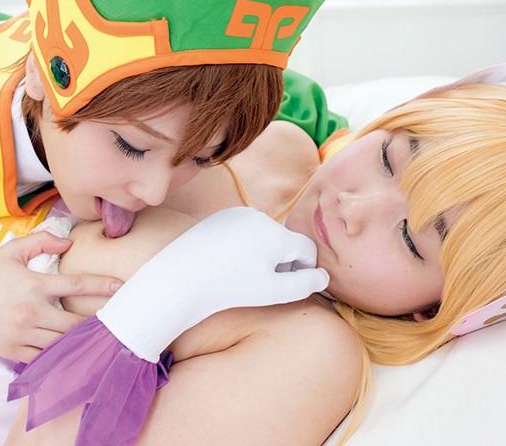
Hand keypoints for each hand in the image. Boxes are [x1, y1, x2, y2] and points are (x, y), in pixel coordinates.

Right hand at [0, 231, 121, 362]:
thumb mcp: (10, 252)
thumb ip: (40, 241)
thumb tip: (68, 244)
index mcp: (34, 285)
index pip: (76, 285)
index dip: (102, 286)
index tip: (121, 287)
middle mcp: (31, 312)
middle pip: (76, 322)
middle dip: (98, 321)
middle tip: (116, 319)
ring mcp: (23, 335)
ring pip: (63, 343)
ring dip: (82, 340)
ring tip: (100, 335)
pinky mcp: (15, 353)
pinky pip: (46, 358)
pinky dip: (60, 354)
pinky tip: (73, 350)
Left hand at [97, 207, 328, 361]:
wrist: (181, 279)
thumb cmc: (229, 289)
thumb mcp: (273, 293)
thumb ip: (305, 284)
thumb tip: (324, 276)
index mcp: (276, 234)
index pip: (306, 249)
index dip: (304, 269)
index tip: (288, 285)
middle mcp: (260, 217)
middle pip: (285, 240)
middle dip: (282, 261)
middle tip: (262, 284)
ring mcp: (238, 213)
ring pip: (264, 234)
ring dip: (263, 252)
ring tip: (243, 274)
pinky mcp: (221, 216)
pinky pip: (244, 229)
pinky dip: (244, 244)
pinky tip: (228, 262)